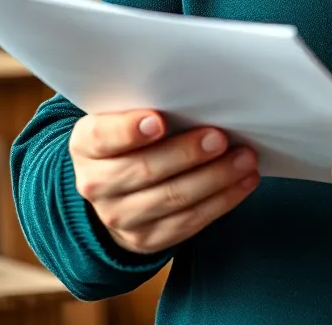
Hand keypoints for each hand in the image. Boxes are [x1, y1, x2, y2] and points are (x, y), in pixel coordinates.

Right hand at [69, 110, 258, 254]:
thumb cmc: (131, 136)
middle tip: (220, 138)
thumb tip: (198, 91)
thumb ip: (147, 104)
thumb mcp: (123, 115)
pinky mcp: (147, 239)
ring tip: (244, 158)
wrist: (114, 187)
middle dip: (186, 154)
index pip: (103, 137)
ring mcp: (120, 217)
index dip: (129, 131)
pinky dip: (222, 200)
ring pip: (172, 199)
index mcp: (86, 144)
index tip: (158, 121)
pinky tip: (244, 181)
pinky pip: (188, 222)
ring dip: (215, 178)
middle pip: (145, 170)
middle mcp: (96, 184)